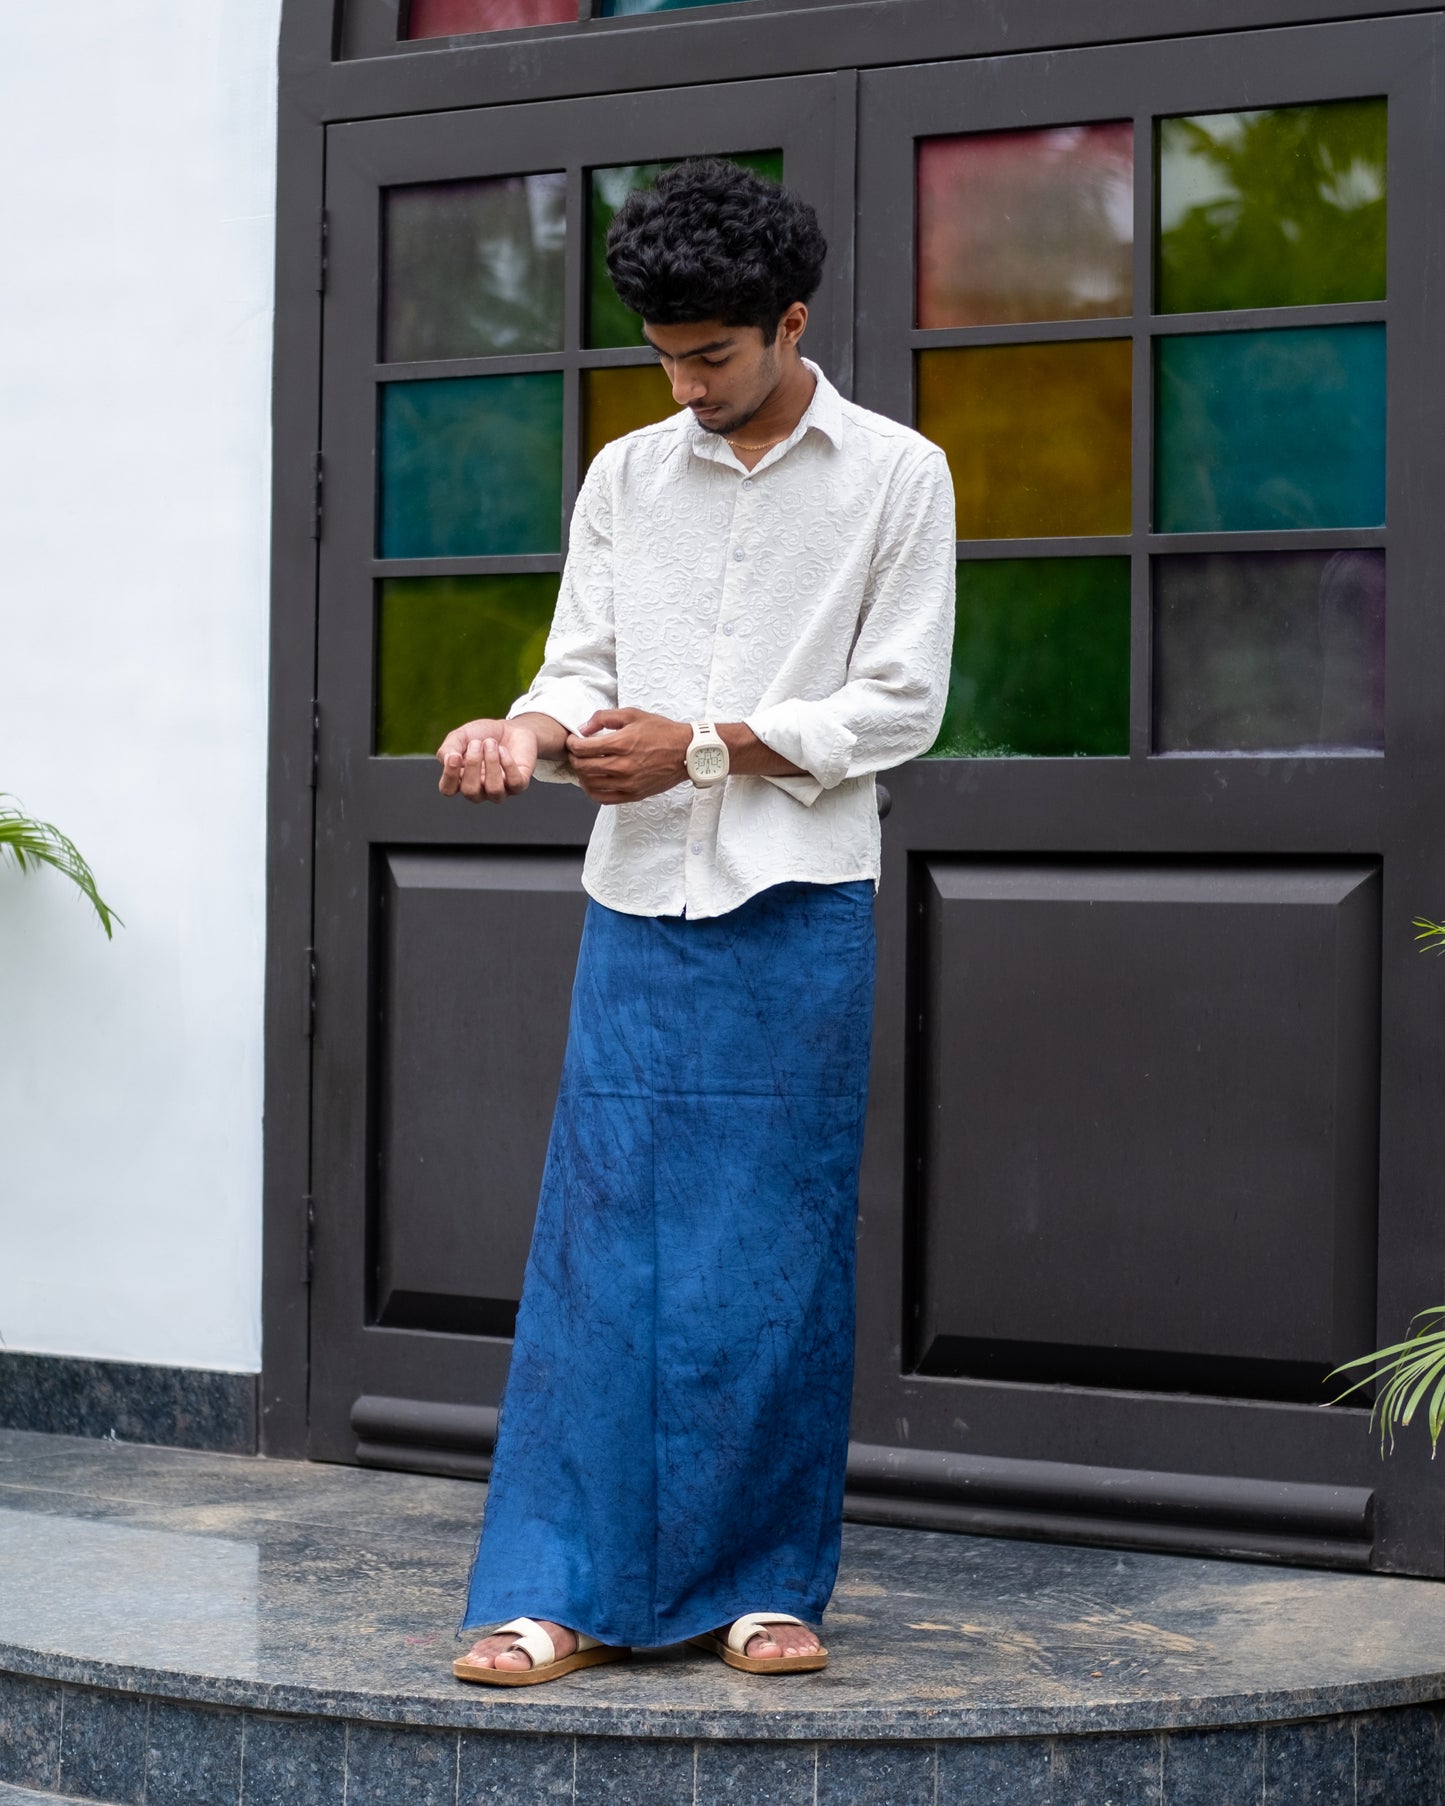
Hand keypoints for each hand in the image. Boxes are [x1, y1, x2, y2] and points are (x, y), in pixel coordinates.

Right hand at [436, 717, 538, 803]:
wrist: (511, 728)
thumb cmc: (483, 735)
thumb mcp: (461, 736)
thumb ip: (448, 747)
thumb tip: (448, 760)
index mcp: (460, 780)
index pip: (448, 790)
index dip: (449, 776)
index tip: (455, 755)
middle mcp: (479, 790)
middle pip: (470, 792)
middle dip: (473, 765)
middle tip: (477, 743)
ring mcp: (500, 791)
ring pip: (494, 790)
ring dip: (491, 762)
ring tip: (491, 743)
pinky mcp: (519, 785)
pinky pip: (514, 783)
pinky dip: (508, 764)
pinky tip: (503, 750)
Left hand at [566, 709, 690, 803]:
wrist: (687, 752)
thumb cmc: (662, 732)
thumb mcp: (633, 715)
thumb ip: (604, 718)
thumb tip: (583, 728)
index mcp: (622, 744)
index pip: (582, 748)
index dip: (571, 743)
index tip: (573, 740)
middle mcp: (623, 766)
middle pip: (582, 767)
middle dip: (574, 758)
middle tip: (577, 752)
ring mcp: (628, 783)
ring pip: (589, 784)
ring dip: (581, 774)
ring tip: (585, 766)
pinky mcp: (633, 795)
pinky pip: (603, 798)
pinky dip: (592, 790)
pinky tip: (594, 781)